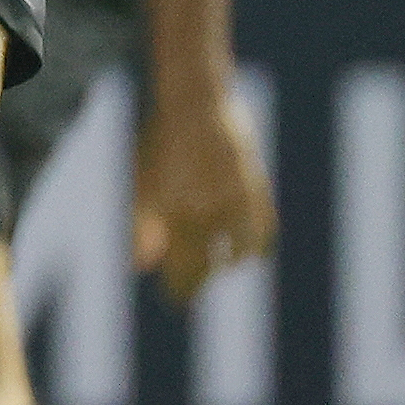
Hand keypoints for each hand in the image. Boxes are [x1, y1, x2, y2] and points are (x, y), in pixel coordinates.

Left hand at [133, 77, 279, 303]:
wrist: (197, 103)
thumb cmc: (160, 145)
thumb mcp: (142, 185)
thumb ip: (141, 229)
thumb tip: (140, 268)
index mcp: (176, 212)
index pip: (183, 271)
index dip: (181, 292)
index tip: (177, 301)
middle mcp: (209, 210)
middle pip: (211, 267)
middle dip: (200, 283)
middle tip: (192, 289)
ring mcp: (237, 199)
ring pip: (243, 253)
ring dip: (230, 263)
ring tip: (220, 264)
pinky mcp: (258, 187)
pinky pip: (264, 229)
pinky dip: (255, 244)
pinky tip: (244, 247)